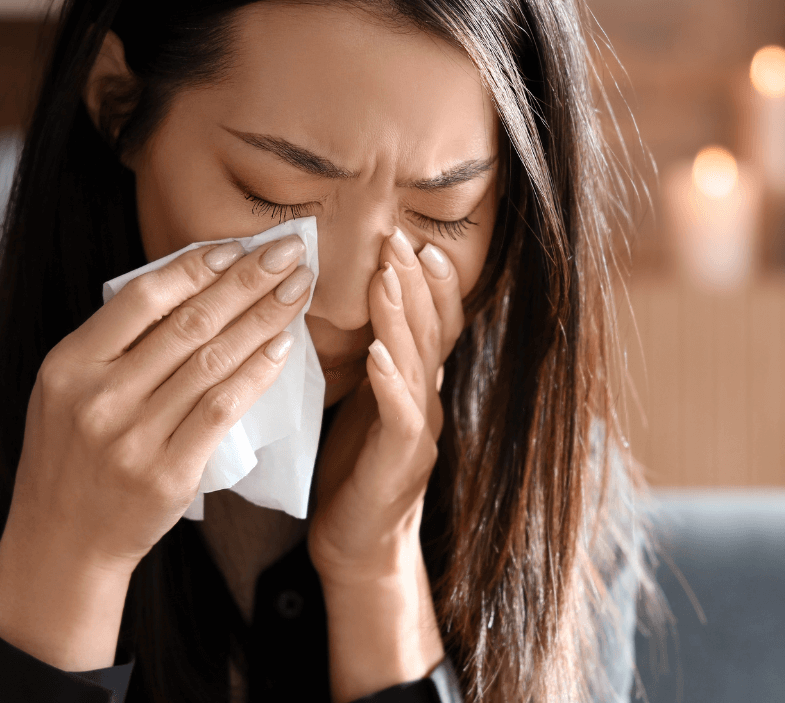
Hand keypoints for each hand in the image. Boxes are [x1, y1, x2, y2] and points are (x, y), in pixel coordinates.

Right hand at [0, 233, 313, 669]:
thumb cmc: (75, 457)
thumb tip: (192, 286)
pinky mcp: (169, 472)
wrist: (63, 543)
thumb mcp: (69, 392)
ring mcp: (134, 437)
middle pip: (189, 323)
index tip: (238, 246)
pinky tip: (284, 345)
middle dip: (247, 280)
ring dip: (264, 318)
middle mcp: (99, 397)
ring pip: (213, 360)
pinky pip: (224, 408)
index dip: (195, 267)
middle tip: (289, 251)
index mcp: (70, 365)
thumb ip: (116, 345)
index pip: (142, 298)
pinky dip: (258, 372)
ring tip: (298, 290)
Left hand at [307, 228, 463, 699]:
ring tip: (387, 276)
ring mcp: (420, 432)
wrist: (357, 546)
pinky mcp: (400, 463)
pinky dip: (390, 381)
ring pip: (418, 363)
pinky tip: (377, 352)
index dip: (429, 282)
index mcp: (417, 386)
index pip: (433, 323)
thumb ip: (369, 361)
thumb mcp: (361, 405)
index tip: (413, 239)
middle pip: (432, 332)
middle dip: (417, 282)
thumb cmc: (352, 471)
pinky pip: (400, 415)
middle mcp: (428, 402)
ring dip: (403, 317)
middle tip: (400, 238)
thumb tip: (351, 311)